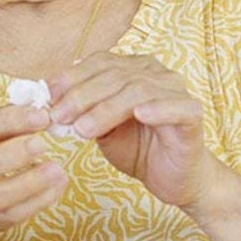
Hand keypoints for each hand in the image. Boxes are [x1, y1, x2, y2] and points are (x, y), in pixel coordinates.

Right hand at [0, 104, 67, 240]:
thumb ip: (4, 118)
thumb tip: (39, 114)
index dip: (7, 121)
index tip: (40, 116)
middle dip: (12, 157)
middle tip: (42, 144)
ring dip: (29, 184)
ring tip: (57, 171)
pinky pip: (9, 216)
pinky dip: (36, 202)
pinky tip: (55, 187)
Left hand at [49, 52, 217, 209]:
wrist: (172, 179)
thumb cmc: (136, 149)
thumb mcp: (99, 127)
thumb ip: (80, 111)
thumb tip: (47, 100)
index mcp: (133, 69)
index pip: (100, 62)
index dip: (72, 77)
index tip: (48, 97)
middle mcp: (156, 73)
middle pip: (115, 75)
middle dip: (81, 96)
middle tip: (58, 117)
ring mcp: (176, 92)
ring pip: (138, 90)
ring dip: (106, 109)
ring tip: (82, 130)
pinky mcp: (193, 115)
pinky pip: (177, 107)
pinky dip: (158, 108)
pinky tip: (139, 115)